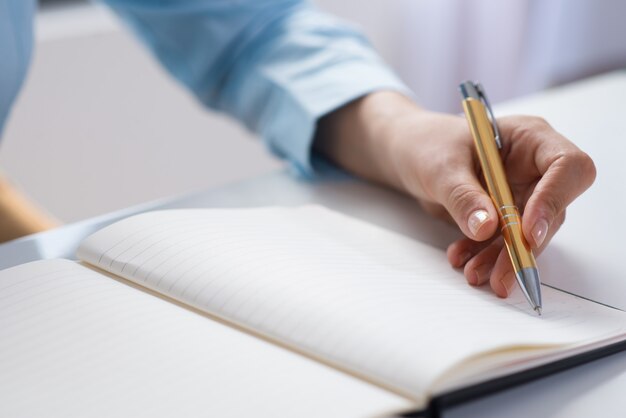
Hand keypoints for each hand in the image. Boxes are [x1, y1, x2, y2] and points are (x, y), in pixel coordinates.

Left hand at [314, 91, 595, 296]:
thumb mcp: (441, 168)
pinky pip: (505, 241)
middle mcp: (533, 166)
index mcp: (529, 138)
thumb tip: (487, 228)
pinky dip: (486, 255)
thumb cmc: (426, 144)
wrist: (408, 154)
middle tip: (501, 275)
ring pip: (527, 233)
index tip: (527, 232)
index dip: (554, 200)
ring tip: (475, 274)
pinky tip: (463, 261)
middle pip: (549, 209)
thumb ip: (463, 196)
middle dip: (523, 246)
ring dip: (503, 258)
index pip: (567, 166)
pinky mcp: (506, 214)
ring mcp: (521, 190)